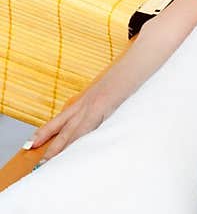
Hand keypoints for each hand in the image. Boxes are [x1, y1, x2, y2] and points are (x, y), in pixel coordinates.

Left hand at [28, 24, 170, 161]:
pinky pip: (88, 125)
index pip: (65, 116)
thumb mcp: (117, 89)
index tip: (36, 140)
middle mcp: (88, 99)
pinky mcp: (104, 103)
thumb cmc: (134, 71)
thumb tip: (107, 113)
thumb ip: (109, 101)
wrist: (144, 53)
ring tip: (46, 159)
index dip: (49, 129)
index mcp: (90, 97)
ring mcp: (95, 101)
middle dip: (49, 141)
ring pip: (72, 128)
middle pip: (63, 124)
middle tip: (36, 158)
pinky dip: (78, 138)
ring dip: (59, 145)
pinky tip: (71, 150)